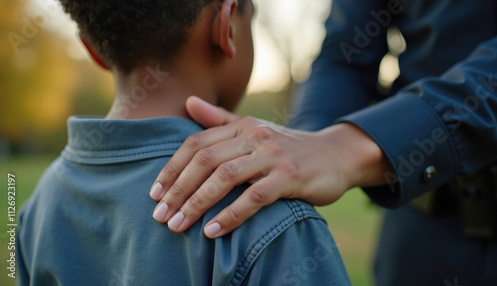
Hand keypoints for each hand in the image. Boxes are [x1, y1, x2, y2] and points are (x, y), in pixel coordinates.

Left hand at [150, 96, 391, 237]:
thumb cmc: (288, 147)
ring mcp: (273, 156)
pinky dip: (231, 215)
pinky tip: (213, 231)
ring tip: (178, 225)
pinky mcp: (290, 177)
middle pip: (205, 161)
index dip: (171, 169)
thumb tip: (187, 102)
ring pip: (225, 178)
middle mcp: (255, 137)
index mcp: (242, 125)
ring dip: (197, 204)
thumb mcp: (254, 129)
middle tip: (160, 215)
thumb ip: (220, 119)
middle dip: (177, 189)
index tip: (154, 193)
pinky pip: (254, 197)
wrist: (335, 155)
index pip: (196, 144)